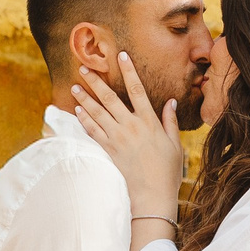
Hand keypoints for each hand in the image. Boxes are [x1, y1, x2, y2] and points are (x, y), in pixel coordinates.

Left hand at [71, 53, 184, 250]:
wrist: (152, 195)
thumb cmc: (167, 171)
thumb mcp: (174, 144)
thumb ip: (170, 121)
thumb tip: (170, 102)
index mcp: (149, 121)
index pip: (137, 89)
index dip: (129, 70)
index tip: (121, 55)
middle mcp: (131, 126)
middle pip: (109, 98)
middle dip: (96, 82)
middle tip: (84, 68)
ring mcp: (118, 138)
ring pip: (97, 113)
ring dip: (84, 99)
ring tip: (74, 87)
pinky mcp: (109, 150)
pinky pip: (93, 131)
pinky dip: (85, 120)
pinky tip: (78, 111)